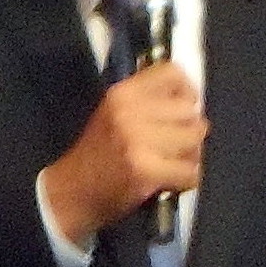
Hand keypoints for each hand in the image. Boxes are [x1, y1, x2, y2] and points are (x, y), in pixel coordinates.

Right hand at [42, 63, 206, 242]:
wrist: (71, 193)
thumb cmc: (98, 154)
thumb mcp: (114, 113)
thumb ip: (148, 101)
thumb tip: (189, 101)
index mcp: (122, 93)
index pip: (172, 73)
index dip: (187, 91)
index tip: (183, 108)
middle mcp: (130, 111)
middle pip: (189, 111)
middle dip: (189, 131)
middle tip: (175, 146)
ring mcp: (138, 141)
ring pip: (194, 140)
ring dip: (190, 155)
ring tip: (172, 163)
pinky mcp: (146, 171)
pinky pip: (190, 171)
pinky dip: (185, 180)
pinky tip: (169, 181)